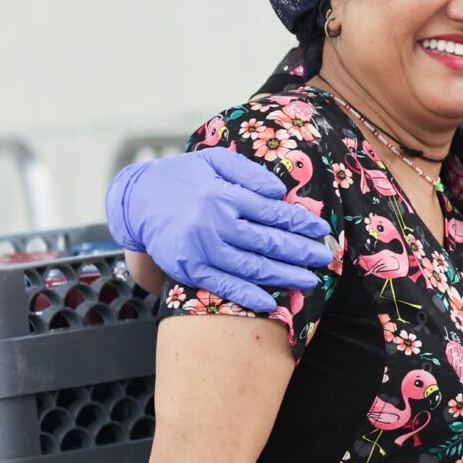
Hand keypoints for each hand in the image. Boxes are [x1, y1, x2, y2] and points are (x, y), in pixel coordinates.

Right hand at [106, 148, 330, 312]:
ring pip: (250, 266)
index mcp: (223, 194)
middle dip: (300, 251)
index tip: (321, 230)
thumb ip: (248, 173)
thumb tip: (280, 192)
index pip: (271, 212)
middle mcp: (213, 223)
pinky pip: (223, 286)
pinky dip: (248, 295)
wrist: (136, 201)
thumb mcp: (214, 161)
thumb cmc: (182, 178)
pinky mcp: (189, 270)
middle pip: (266, 241)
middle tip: (325, 257)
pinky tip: (271, 301)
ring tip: (309, 281)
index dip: (299, 223)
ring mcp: (200, 249)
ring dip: (283, 276)